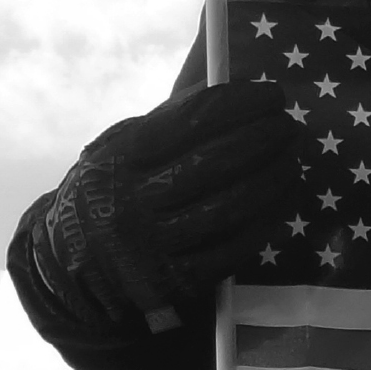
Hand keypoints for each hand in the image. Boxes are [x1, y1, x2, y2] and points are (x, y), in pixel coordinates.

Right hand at [38, 79, 303, 331]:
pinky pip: (236, 247)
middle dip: (264, 139)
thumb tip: (226, 88)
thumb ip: (164, 122)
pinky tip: (285, 197)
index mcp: (117, 160)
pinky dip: (269, 218)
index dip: (239, 104)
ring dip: (274, 178)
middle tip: (290, 125)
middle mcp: (131, 203)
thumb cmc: (109, 194)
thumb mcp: (116, 151)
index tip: (271, 94)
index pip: (190, 122)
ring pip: (232, 206)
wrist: (76, 269)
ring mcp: (155, 246)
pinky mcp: (177, 281)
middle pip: (215, 163)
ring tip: (294, 158)